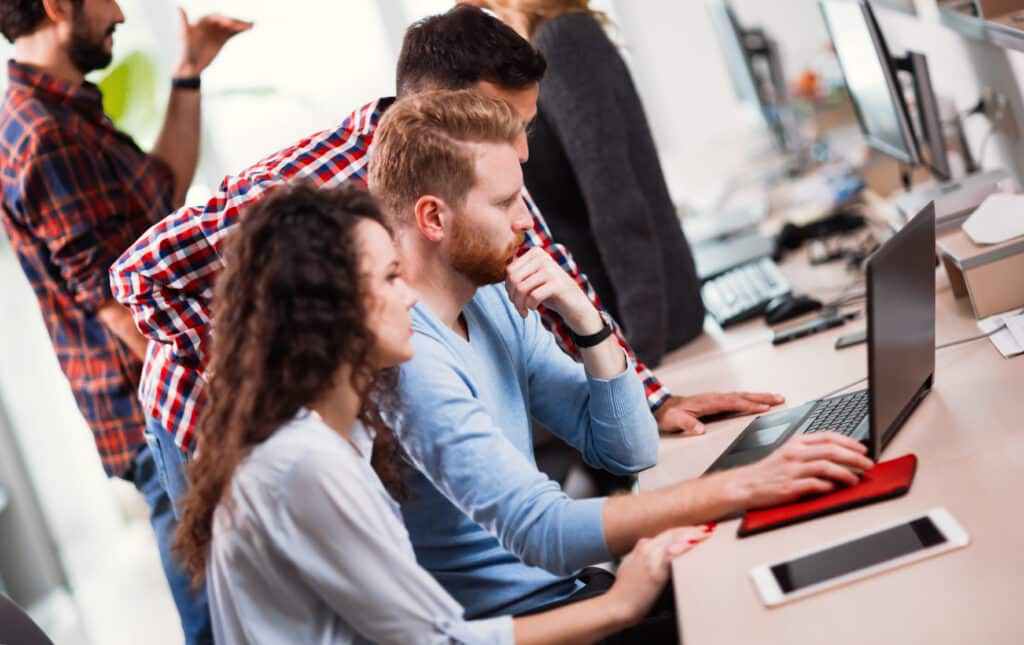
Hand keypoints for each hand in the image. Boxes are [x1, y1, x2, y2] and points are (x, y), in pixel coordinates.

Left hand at [174, 8, 252, 77]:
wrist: (191, 65)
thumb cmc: (185, 50)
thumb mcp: (184, 36)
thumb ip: (183, 21)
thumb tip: (179, 6)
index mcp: (201, 21)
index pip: (215, 17)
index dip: (224, 19)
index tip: (231, 24)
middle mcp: (210, 24)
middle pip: (225, 21)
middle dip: (236, 22)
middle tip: (246, 24)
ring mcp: (217, 32)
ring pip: (230, 27)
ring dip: (241, 25)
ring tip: (252, 25)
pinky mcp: (222, 39)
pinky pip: (232, 34)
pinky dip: (240, 31)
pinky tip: (249, 29)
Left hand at [505, 247, 601, 334]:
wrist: (575, 305)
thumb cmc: (551, 293)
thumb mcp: (533, 280)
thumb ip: (518, 273)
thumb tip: (494, 270)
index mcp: (535, 253)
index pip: (509, 270)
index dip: (507, 287)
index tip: (514, 299)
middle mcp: (543, 257)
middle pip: (513, 278)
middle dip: (512, 297)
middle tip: (519, 308)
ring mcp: (551, 269)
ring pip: (521, 288)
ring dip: (519, 304)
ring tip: (524, 311)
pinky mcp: (557, 284)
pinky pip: (533, 296)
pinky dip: (530, 306)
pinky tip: (533, 310)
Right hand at [604, 524, 713, 623]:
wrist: (618, 604)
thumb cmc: (626, 591)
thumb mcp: (631, 566)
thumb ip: (643, 556)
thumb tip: (655, 555)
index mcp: (642, 546)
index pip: (667, 533)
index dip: (683, 530)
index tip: (695, 530)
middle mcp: (646, 548)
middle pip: (673, 533)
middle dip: (691, 529)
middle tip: (707, 528)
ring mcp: (651, 557)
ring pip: (675, 539)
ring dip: (693, 535)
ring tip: (707, 533)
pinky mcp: (656, 570)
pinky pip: (673, 554)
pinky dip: (685, 547)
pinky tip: (695, 544)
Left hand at [655, 392, 784, 434]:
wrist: (662, 407)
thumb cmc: (669, 414)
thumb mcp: (675, 420)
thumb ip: (687, 424)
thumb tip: (700, 430)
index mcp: (709, 401)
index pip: (734, 403)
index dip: (750, 405)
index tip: (765, 408)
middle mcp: (716, 398)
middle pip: (743, 396)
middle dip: (762, 398)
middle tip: (780, 398)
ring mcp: (717, 399)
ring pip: (743, 396)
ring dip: (760, 397)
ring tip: (776, 398)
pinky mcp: (717, 402)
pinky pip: (739, 399)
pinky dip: (751, 400)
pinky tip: (758, 402)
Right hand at [729, 432, 874, 508]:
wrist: (746, 484)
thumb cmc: (769, 471)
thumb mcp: (788, 453)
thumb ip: (810, 452)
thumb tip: (839, 456)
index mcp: (796, 442)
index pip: (828, 437)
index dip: (849, 442)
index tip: (863, 449)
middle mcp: (795, 453)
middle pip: (831, 450)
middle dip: (854, 457)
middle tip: (868, 464)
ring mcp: (792, 470)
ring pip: (826, 466)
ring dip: (846, 472)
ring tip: (856, 478)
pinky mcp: (790, 486)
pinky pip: (815, 484)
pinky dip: (829, 486)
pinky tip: (836, 488)